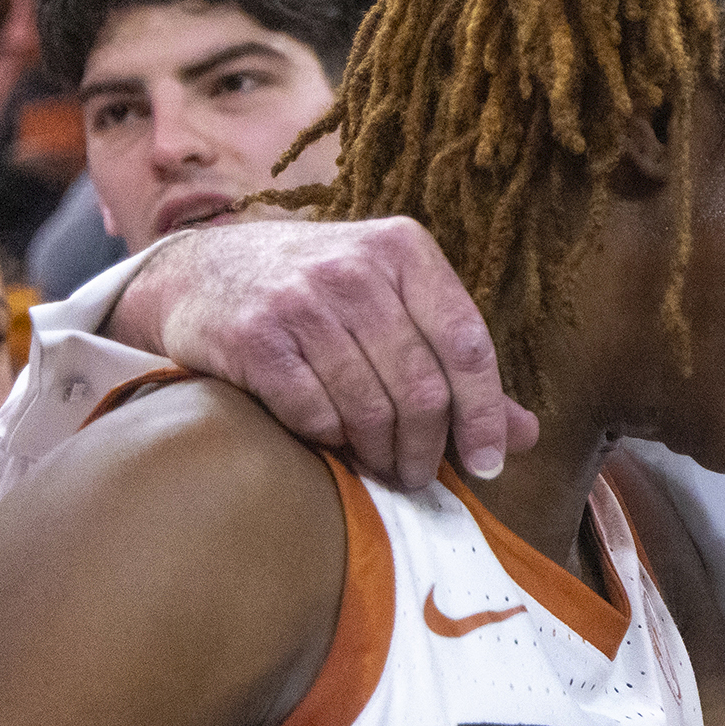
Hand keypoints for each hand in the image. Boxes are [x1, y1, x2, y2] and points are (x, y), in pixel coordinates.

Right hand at [121, 218, 536, 488]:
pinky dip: (330, 439)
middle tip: (420, 475)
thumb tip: (524, 435)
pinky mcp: (253, 335)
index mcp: (404, 250)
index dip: (485, 414)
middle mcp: (355, 267)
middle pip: (422, 387)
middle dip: (429, 448)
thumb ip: (457, 367)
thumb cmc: (319, 297)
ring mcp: (300, 298)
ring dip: (381, 453)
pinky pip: (313, 412)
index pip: (468, 344)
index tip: (488, 463)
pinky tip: (331, 440)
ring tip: (383, 466)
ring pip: (370, 407)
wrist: (200, 273)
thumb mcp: (393, 306)